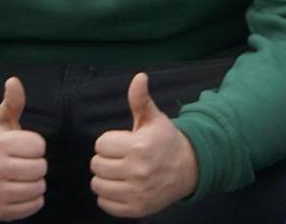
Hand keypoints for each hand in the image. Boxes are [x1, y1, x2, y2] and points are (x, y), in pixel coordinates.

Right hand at [0, 77, 47, 220]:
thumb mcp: (0, 120)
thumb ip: (12, 101)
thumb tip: (14, 81)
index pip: (39, 146)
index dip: (35, 145)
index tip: (24, 146)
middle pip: (40, 168)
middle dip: (37, 164)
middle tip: (24, 162)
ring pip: (38, 188)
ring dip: (36, 182)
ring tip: (23, 176)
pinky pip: (33, 206)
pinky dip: (32, 200)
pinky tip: (21, 190)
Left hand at [89, 72, 199, 217]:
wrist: (189, 168)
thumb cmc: (165, 141)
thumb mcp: (154, 119)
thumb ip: (140, 99)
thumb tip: (138, 77)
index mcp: (139, 146)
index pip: (101, 144)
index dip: (111, 142)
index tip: (124, 143)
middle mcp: (137, 171)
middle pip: (96, 165)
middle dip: (106, 159)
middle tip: (122, 158)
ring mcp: (136, 192)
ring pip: (97, 184)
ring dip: (106, 178)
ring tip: (121, 172)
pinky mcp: (135, 209)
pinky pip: (104, 203)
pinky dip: (110, 196)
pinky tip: (124, 186)